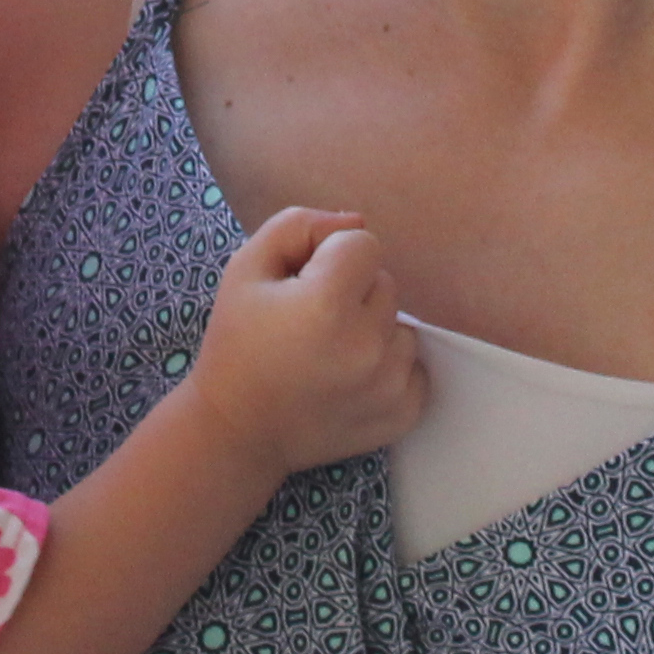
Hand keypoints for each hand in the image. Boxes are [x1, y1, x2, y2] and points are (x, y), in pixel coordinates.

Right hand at [190, 206, 426, 476]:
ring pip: (402, 326)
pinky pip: (416, 368)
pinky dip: (390, 369)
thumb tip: (358, 221)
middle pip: (385, 283)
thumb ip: (300, 225)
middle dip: (353, 293)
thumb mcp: (247, 266)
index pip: (364, 244)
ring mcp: (389, 385)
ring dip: (374, 331)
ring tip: (332, 353)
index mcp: (328, 304)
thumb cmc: (237, 343)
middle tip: (312, 323)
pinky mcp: (402, 415)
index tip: (304, 285)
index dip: (331, 257)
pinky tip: (352, 378)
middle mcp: (367, 344)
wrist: (236, 431)